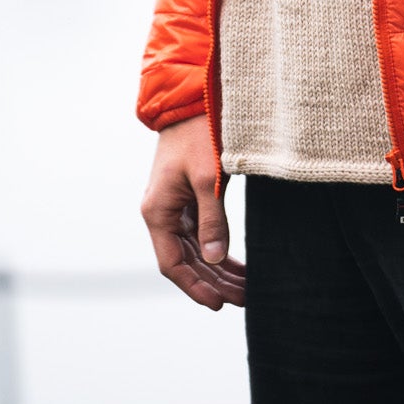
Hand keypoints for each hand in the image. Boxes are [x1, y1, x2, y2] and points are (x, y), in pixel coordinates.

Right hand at [141, 115, 246, 309]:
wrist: (194, 98)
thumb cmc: (198, 134)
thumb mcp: (209, 178)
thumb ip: (212, 220)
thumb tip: (215, 259)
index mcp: (158, 211)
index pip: (173, 264)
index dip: (195, 287)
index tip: (219, 304)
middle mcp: (162, 212)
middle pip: (186, 260)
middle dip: (213, 282)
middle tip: (244, 298)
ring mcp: (174, 206)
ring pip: (195, 249)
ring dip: (218, 269)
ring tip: (245, 288)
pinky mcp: (188, 197)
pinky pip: (201, 233)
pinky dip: (218, 249)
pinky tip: (236, 264)